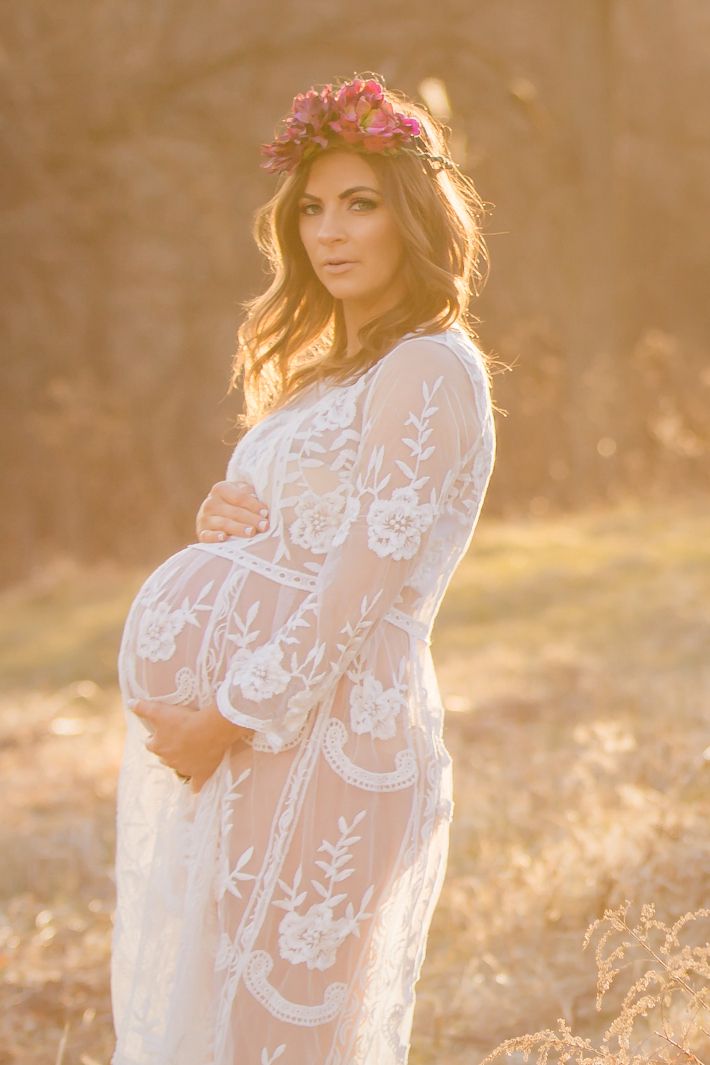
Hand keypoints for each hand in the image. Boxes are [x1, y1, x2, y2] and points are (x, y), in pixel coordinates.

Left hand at [129, 699, 250, 792]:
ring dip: (181, 761)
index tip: (163, 731)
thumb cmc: (184, 719)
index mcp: (157, 746)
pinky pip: (195, 785)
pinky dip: (194, 787)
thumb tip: (129, 703)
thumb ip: (143, 708)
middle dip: (168, 749)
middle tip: (179, 738)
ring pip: (178, 767)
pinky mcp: (200, 774)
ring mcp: (184, 768)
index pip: (150, 744)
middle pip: (164, 756)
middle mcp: (168, 760)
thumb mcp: (160, 711)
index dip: (155, 737)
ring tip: (190, 751)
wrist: (210, 729)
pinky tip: (194, 789)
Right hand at [196, 479, 269, 542]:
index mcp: (221, 489)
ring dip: (238, 528)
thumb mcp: (241, 493)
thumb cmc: (234, 503)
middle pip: (234, 512)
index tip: (266, 513)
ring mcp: (204, 518)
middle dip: (251, 519)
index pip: (240, 497)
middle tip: (264, 526)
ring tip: (251, 532)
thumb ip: (250, 497)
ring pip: (223, 523)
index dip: (254, 505)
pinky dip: (215, 537)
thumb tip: (262, 508)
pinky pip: (207, 535)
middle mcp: (210, 502)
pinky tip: (224, 538)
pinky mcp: (201, 532)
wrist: (214, 513)